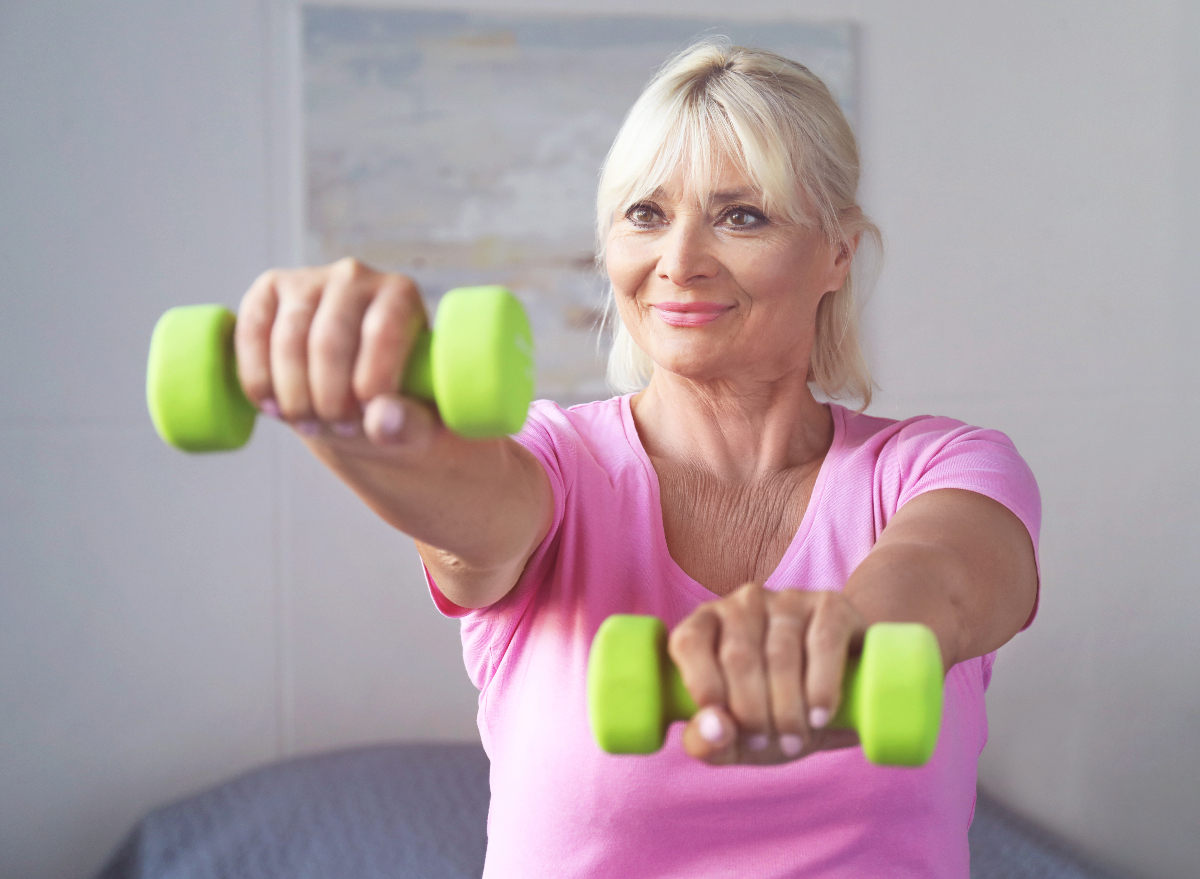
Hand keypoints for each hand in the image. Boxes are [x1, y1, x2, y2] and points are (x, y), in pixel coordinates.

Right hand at [234, 257, 435, 446]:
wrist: (354, 400)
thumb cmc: (395, 407)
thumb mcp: (419, 425)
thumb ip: (412, 425)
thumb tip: (382, 419)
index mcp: (401, 296)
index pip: (382, 330)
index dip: (372, 379)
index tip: (367, 418)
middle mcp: (354, 277)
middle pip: (329, 340)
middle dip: (329, 398)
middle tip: (340, 429)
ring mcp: (306, 280)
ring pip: (288, 340)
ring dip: (294, 396)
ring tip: (311, 425)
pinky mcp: (267, 293)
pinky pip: (252, 333)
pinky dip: (258, 379)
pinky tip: (274, 408)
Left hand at [668, 583, 865, 764]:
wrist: (845, 694)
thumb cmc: (774, 714)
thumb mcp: (735, 738)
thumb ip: (708, 742)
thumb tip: (715, 730)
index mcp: (706, 624)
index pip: (689, 641)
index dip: (701, 685)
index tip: (724, 728)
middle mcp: (742, 603)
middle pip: (738, 656)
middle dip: (751, 712)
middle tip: (766, 744)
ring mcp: (787, 599)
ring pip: (780, 653)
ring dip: (787, 708)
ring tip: (794, 741)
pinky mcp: (830, 604)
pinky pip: (822, 642)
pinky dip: (821, 685)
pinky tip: (820, 714)